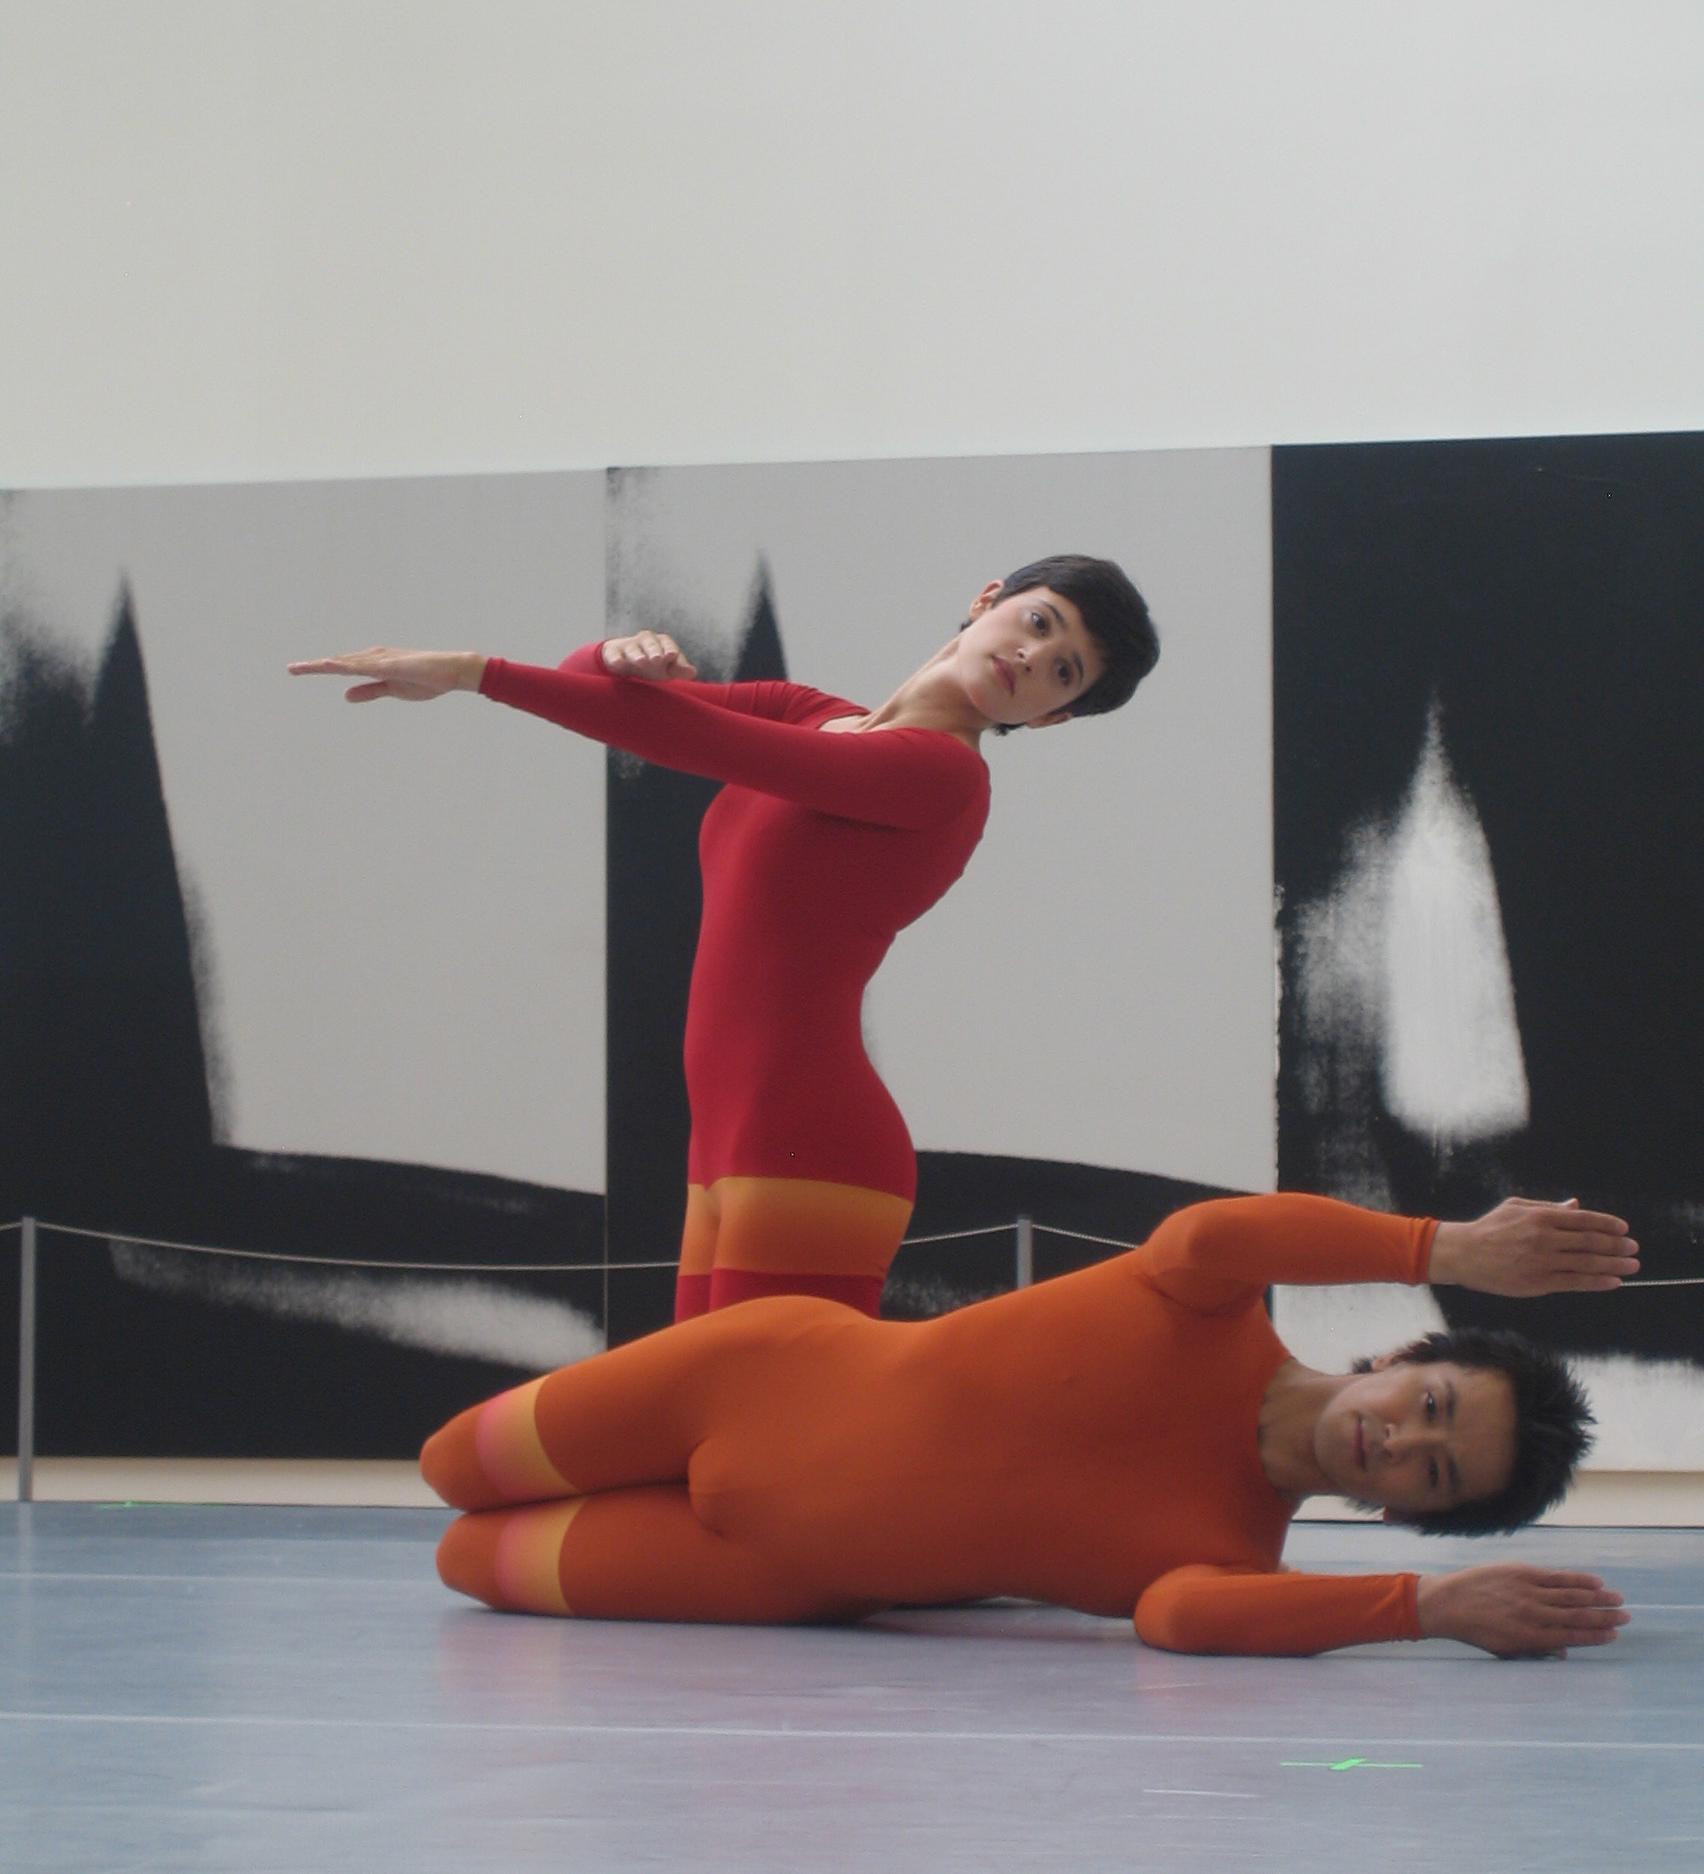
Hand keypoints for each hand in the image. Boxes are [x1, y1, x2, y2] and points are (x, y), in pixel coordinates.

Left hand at [286, 648, 484, 701]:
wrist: (452, 671)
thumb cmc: (426, 679)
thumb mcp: (392, 689)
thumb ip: (369, 691)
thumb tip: (344, 695)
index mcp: (373, 663)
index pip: (341, 667)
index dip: (319, 668)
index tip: (298, 670)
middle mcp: (373, 657)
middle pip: (338, 662)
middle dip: (314, 666)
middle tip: (291, 670)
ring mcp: (381, 659)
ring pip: (347, 662)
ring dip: (325, 665)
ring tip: (303, 668)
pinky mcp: (391, 664)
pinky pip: (365, 666)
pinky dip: (347, 666)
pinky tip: (333, 667)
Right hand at [599, 632, 697, 680]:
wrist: (625, 660)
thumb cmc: (653, 665)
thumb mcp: (667, 669)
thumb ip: (680, 669)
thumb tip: (693, 672)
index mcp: (661, 643)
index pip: (667, 643)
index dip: (669, 649)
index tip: (672, 656)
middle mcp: (645, 641)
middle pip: (650, 642)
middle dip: (654, 650)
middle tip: (657, 659)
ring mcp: (629, 646)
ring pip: (633, 648)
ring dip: (637, 654)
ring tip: (641, 662)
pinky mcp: (613, 653)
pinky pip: (614, 654)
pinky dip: (616, 658)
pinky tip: (618, 663)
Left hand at [1416, 1564, 1627, 1657]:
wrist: (1447, 1604)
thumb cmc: (1477, 1632)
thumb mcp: (1506, 1651)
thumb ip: (1536, 1652)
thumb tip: (1564, 1654)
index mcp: (1532, 1638)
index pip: (1572, 1637)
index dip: (1595, 1636)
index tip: (1614, 1635)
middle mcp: (1534, 1615)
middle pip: (1578, 1615)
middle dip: (1604, 1617)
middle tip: (1626, 1618)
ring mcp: (1528, 1592)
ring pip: (1571, 1595)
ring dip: (1598, 1597)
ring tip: (1617, 1599)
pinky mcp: (1521, 1573)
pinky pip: (1555, 1577)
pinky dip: (1577, 1579)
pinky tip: (1594, 1581)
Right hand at [1428, 1197, 1637, 1296]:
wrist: (1463, 1254)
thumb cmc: (1489, 1228)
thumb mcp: (1515, 1208)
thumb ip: (1547, 1207)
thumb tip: (1575, 1205)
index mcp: (1540, 1217)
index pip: (1583, 1219)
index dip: (1607, 1224)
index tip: (1624, 1229)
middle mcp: (1544, 1238)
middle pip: (1590, 1241)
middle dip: (1616, 1245)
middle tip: (1633, 1248)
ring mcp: (1543, 1261)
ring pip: (1587, 1263)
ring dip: (1614, 1265)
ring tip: (1631, 1266)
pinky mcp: (1539, 1282)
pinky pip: (1575, 1282)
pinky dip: (1597, 1282)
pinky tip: (1613, 1282)